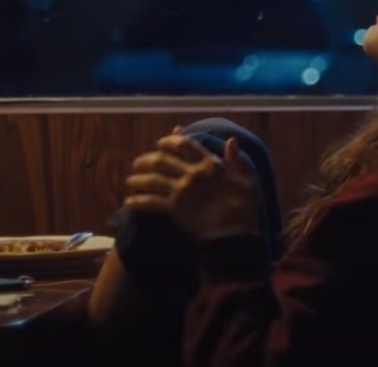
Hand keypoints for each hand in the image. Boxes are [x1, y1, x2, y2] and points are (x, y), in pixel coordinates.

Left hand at [124, 133, 259, 241]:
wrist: (237, 237)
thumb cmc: (246, 209)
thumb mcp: (249, 180)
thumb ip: (237, 160)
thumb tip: (231, 139)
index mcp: (210, 165)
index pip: (185, 144)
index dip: (170, 141)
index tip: (161, 143)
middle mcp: (193, 175)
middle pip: (162, 160)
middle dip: (146, 160)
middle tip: (138, 163)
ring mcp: (182, 192)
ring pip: (152, 179)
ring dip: (138, 179)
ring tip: (131, 181)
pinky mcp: (174, 210)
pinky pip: (150, 202)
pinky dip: (137, 201)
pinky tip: (129, 202)